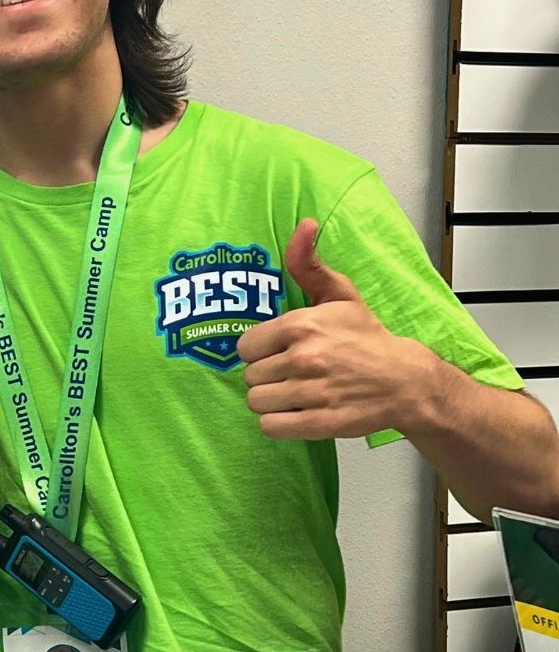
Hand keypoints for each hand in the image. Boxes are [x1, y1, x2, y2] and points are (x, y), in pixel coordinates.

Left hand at [237, 219, 428, 439]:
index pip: (245, 347)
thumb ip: (308, 264)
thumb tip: (304, 225)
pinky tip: (294, 412)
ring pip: (256, 402)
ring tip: (291, 393)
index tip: (277, 351)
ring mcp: (311, 393)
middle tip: (288, 373)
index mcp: (301, 326)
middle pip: (249, 376)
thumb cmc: (367, 336)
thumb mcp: (339, 294)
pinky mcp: (319, 422)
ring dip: (270, 400)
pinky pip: (270, 427)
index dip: (259, 351)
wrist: (406, 381)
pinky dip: (278, 423)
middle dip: (265, 376)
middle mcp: (303, 359)